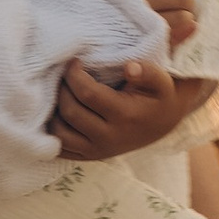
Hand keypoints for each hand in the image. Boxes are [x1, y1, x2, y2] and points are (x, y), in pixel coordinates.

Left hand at [52, 55, 198, 159]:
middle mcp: (109, 137)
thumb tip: (129, 67)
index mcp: (125, 116)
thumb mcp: (161, 82)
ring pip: (60, 133)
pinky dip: (53, 131)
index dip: (75, 74)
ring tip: (62, 92)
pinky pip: (60, 149)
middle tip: (65, 75)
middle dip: (62, 89)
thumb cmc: (159, 97)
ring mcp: (98, 150)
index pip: (87, 94)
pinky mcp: (90, 156)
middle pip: (70, 111)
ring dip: (54, 110)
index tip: (75, 61)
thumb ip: (148, 72)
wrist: (164, 123)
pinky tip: (59, 112)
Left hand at [122, 0, 197, 49]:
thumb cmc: (122, 33)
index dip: (187, 22)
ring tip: (176, 0)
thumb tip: (195, 25)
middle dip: (188, 6)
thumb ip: (171, 38)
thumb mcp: (145, 45)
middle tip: (184, 11)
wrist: (94, 13)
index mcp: (138, 24)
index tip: (183, 24)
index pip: (179, 18)